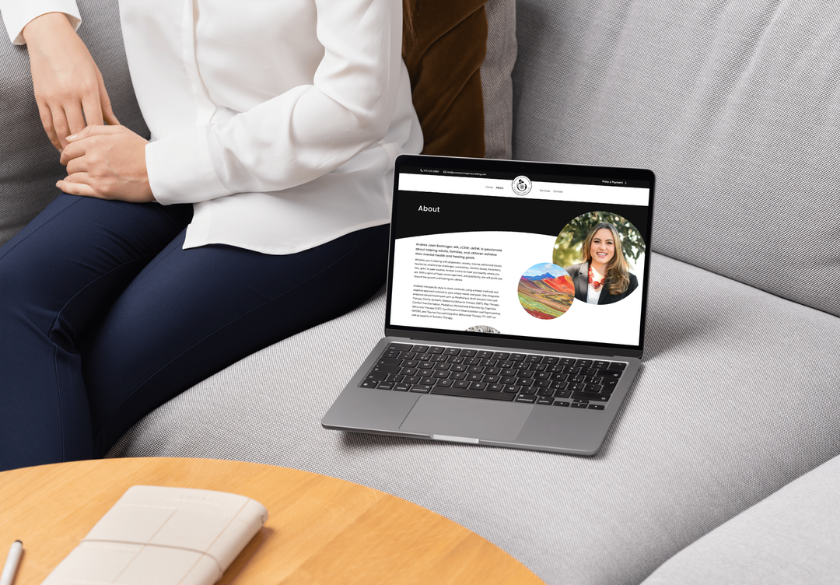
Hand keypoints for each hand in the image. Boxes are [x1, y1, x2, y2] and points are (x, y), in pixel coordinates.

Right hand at [23, 12, 118, 150]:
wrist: (50, 37)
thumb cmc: (78, 56)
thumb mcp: (97, 77)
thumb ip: (105, 103)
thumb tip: (116, 125)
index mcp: (88, 90)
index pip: (96, 124)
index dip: (99, 140)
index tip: (104, 149)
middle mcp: (69, 94)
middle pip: (77, 131)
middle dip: (83, 147)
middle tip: (89, 158)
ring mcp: (53, 96)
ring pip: (60, 130)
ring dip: (67, 146)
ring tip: (74, 156)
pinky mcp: (40, 97)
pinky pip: (47, 122)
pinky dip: (52, 136)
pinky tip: (59, 144)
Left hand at [58, 125, 153, 201]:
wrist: (158, 171)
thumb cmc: (141, 150)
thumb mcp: (119, 131)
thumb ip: (93, 130)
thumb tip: (71, 137)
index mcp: (96, 143)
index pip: (70, 148)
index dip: (67, 152)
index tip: (69, 155)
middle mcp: (93, 160)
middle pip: (70, 163)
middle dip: (71, 164)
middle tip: (77, 165)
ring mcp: (96, 176)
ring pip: (72, 176)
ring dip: (72, 175)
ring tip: (77, 175)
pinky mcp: (102, 191)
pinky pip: (76, 190)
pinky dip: (66, 187)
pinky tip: (62, 185)